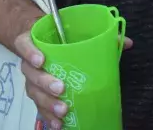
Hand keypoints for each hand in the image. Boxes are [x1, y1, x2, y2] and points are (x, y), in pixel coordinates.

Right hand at [14, 29, 133, 129]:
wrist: (44, 45)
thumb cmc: (62, 39)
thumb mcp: (76, 32)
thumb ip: (100, 36)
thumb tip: (126, 42)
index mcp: (34, 42)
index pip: (25, 44)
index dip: (30, 52)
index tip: (41, 60)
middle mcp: (29, 63)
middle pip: (30, 74)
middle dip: (45, 83)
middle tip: (61, 88)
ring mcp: (31, 80)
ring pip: (34, 93)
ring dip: (48, 104)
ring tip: (63, 111)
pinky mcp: (37, 95)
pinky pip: (39, 107)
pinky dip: (48, 117)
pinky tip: (58, 124)